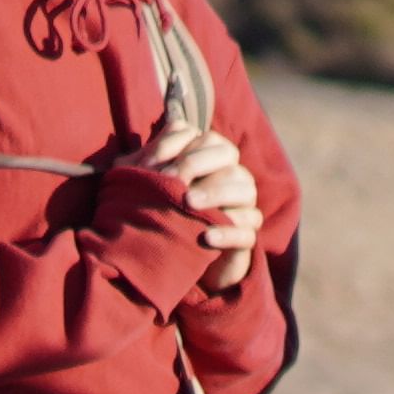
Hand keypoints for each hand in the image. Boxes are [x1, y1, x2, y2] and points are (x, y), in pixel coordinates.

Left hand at [147, 113, 261, 279]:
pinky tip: (206, 237)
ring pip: (244, 189)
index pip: (207, 138)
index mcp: (211, 158)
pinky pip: (247, 231)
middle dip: (197, 163)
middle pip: (228, 154)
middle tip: (170, 179)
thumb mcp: (146, 186)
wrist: (176, 255)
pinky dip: (228, 232)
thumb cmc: (160, 210)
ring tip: (190, 203)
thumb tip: (151, 138)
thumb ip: (146, 163)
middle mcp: (232, 175)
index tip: (149, 164)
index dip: (178, 145)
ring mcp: (243, 205)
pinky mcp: (246, 235)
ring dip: (216, 192)